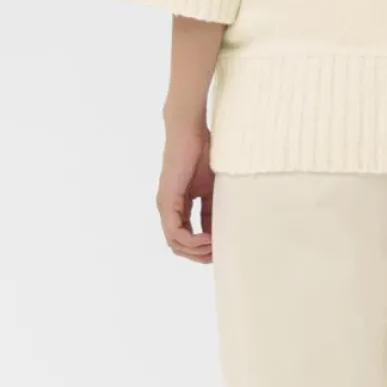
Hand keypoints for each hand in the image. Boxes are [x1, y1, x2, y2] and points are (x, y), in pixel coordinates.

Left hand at [157, 119, 213, 262]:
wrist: (190, 132)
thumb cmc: (202, 153)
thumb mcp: (212, 189)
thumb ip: (212, 210)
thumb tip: (220, 232)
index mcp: (178, 207)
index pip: (186, 238)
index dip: (202, 249)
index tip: (221, 250)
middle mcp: (168, 210)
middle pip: (178, 247)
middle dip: (199, 255)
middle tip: (218, 254)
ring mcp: (165, 206)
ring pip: (175, 244)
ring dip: (197, 250)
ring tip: (215, 246)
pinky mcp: (168, 201)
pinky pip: (176, 232)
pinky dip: (193, 240)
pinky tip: (208, 239)